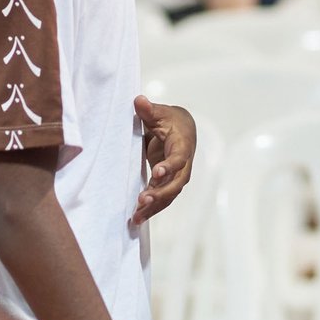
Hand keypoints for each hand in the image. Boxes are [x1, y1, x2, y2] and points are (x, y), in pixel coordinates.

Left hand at [133, 95, 196, 224]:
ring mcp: (176, 177)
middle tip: (142, 200)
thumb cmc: (171, 120)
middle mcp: (183, 165)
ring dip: (153, 207)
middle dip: (160, 194)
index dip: (169, 166)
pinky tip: (137, 218)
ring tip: (136, 217)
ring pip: (168, 196)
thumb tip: (139, 101)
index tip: (156, 173)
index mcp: (182, 146)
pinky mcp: (168, 184)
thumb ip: (149, 110)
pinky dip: (151, 209)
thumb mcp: (160, 113)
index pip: (178, 159)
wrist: (183, 129)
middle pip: (175, 183)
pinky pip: (162, 199)